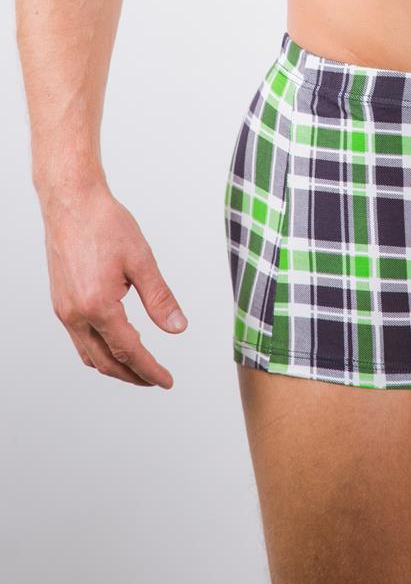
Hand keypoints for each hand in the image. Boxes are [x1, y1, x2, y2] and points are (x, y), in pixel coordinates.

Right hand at [42, 180, 186, 387]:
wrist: (71, 202)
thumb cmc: (104, 224)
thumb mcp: (141, 261)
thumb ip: (160, 299)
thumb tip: (177, 327)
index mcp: (97, 305)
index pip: (128, 351)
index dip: (149, 370)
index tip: (166, 381)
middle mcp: (75, 313)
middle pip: (105, 362)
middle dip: (132, 375)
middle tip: (156, 380)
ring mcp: (64, 309)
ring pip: (88, 354)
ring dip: (113, 366)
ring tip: (138, 367)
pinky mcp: (60, 302)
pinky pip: (79, 339)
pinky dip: (98, 350)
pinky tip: (114, 343)